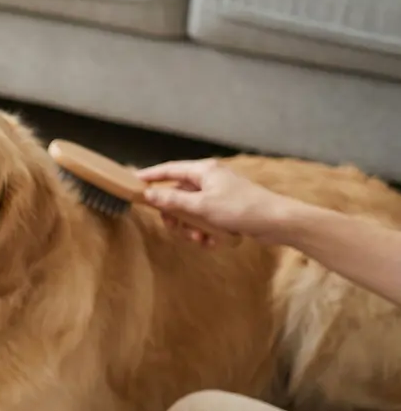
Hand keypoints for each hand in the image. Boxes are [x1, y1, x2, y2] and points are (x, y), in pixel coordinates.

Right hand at [137, 159, 295, 244]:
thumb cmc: (241, 208)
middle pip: (178, 195)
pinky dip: (205, 232)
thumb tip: (147, 194)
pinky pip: (205, 220)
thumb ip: (172, 200)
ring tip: (198, 238)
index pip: (169, 170)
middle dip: (175, 214)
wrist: (277, 222)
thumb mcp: (201, 206)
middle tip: (173, 227)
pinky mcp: (226, 210)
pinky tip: (212, 241)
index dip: (150, 176)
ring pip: (191, 211)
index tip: (133, 182)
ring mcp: (218, 195)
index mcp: (204, 171)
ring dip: (190, 227)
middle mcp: (210, 180)